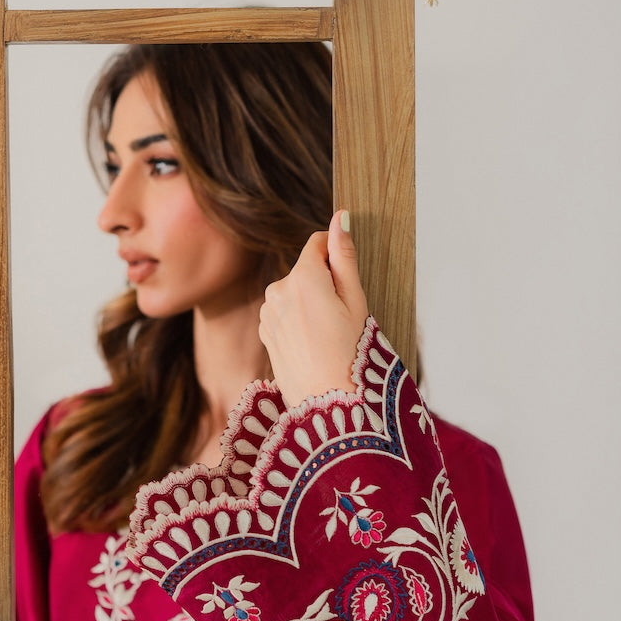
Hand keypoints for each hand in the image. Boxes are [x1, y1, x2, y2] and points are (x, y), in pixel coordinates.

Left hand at [258, 210, 369, 405]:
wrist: (327, 403)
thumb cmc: (349, 354)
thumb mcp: (356, 300)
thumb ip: (344, 255)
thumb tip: (341, 217)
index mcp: (302, 277)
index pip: (316, 243)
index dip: (335, 255)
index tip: (346, 279)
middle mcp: (278, 290)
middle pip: (305, 269)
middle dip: (323, 283)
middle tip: (342, 316)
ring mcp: (268, 311)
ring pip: (294, 291)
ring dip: (309, 302)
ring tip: (327, 334)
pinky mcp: (265, 330)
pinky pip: (284, 312)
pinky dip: (298, 320)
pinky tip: (312, 343)